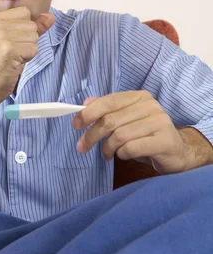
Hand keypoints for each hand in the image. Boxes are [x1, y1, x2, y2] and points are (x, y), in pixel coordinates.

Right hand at [0, 7, 54, 100]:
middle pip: (31, 25)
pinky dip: (28, 58)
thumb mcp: (16, 38)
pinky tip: (15, 62)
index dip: (24, 28)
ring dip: (28, 49)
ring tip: (14, 56)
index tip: (11, 41)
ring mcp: (1, 36)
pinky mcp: (8, 49)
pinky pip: (34, 49)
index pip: (25, 12)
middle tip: (12, 51)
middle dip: (27, 40)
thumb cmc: (2, 61)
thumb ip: (34, 26)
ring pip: (34, 37)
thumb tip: (51, 16)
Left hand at [71, 90, 187, 174]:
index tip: (75, 125)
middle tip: (82, 147)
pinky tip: (123, 156)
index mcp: (139, 97)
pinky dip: (121, 154)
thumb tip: (85, 104)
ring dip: (107, 148)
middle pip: (111, 120)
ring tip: (107, 154)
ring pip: (119, 136)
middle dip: (92, 135)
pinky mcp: (164, 141)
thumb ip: (108, 111)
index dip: (89, 113)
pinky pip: (131, 148)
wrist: (177, 152)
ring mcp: (160, 122)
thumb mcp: (126, 121)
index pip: (109, 102)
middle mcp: (151, 106)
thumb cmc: (146, 135)